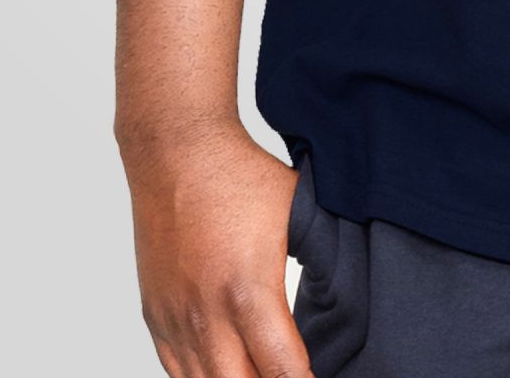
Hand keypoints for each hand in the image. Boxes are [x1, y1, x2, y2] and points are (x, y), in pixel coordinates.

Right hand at [120, 119, 311, 377]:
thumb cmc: (239, 177)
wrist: (177, 153)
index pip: (281, 369)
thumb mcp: (298, 212)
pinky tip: (229, 371)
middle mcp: (207, 316)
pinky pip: (176, 372)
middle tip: (294, 375)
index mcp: (249, 290)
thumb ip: (322, 254)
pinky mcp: (155, 317)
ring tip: (263, 371)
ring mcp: (176, 321)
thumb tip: (354, 284)